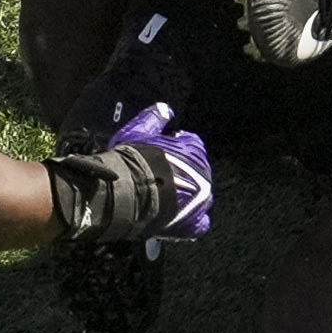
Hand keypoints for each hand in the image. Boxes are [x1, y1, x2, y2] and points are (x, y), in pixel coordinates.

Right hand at [47, 104, 213, 242]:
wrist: (128, 194)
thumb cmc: (132, 160)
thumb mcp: (139, 131)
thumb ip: (154, 119)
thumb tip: (167, 108)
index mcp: (194, 149)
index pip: (191, 144)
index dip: (175, 149)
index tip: (160, 154)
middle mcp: (203, 172)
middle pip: (196, 171)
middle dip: (180, 173)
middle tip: (159, 178)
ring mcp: (201, 198)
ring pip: (200, 196)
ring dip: (186, 196)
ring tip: (165, 199)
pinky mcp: (193, 221)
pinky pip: (200, 223)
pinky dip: (192, 222)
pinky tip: (179, 220)